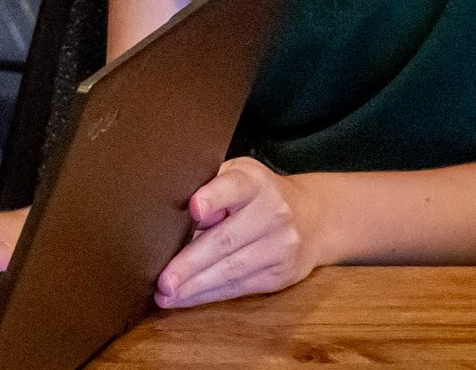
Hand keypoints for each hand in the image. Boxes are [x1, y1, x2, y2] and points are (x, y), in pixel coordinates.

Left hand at [154, 157, 325, 308]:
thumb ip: (210, 187)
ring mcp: (281, 246)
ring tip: (167, 295)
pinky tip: (186, 299)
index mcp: (254, 182)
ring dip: (195, 287)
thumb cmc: (256, 194)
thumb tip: (178, 217)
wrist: (312, 217)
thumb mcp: (237, 176)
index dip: (213, 197)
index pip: (233, 186)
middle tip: (163, 280)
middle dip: (191, 263)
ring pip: (232, 270)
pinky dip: (209, 295)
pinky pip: (240, 287)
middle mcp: (272, 212)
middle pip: (226, 239)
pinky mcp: (280, 274)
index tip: (193, 208)